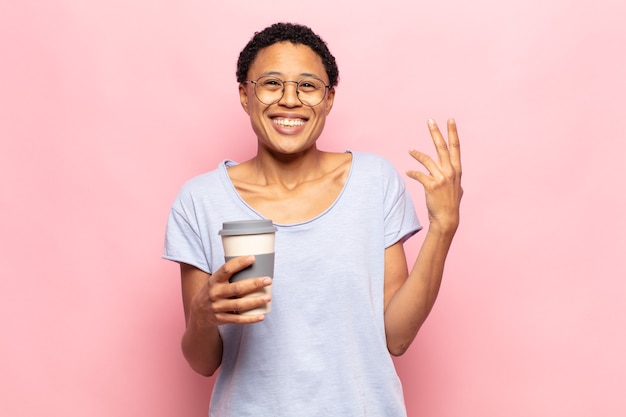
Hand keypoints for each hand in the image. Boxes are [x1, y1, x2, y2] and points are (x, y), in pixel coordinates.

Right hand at [189, 256, 271, 325]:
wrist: (198, 311)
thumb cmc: (213, 291)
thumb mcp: (215, 280)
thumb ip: (230, 274)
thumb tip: (253, 261)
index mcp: (214, 280)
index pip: (226, 269)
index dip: (239, 263)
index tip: (253, 258)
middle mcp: (215, 293)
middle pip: (237, 288)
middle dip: (254, 284)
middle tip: (268, 280)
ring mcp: (217, 307)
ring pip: (239, 305)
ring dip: (255, 301)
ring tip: (268, 297)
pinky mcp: (221, 319)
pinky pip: (238, 319)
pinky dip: (250, 319)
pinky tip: (261, 316)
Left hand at [406, 118, 462, 232]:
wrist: (447, 219)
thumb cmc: (451, 204)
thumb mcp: (458, 189)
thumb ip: (455, 179)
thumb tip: (455, 177)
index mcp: (457, 170)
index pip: (456, 147)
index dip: (453, 133)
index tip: (450, 120)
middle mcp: (450, 172)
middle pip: (442, 147)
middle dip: (436, 133)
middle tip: (430, 120)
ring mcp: (441, 178)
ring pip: (427, 160)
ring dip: (417, 154)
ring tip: (410, 150)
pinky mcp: (431, 186)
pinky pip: (418, 175)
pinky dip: (412, 172)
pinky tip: (408, 172)